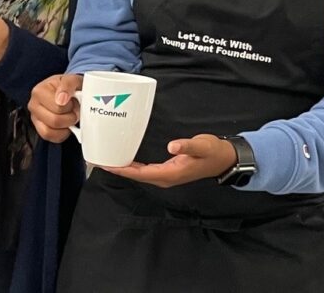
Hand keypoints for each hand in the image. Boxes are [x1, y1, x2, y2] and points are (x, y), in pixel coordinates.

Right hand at [28, 73, 82, 142]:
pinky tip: (65, 125)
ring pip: (50, 131)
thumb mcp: (72, 80)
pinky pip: (50, 137)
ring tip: (69, 117)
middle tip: (74, 110)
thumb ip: (68, 85)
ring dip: (65, 126)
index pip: (58, 107)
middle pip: (54, 121)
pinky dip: (61, 134)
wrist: (69, 92)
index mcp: (39, 91)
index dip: (71, 106)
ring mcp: (35, 118)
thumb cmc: (69, 87)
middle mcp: (33, 105)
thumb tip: (61, 99)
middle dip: (70, 117)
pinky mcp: (39, 129)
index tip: (73, 101)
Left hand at [102, 134, 237, 187]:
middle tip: (99, 161)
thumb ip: (188, 146)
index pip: (141, 174)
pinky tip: (124, 160)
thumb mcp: (202, 146)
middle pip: (136, 176)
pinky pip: (145, 171)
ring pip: (139, 174)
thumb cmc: (213, 152)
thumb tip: (172, 146)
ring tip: (107, 160)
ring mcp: (166, 176)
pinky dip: (132, 166)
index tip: (107, 165)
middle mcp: (165, 178)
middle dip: (118, 170)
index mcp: (170, 174)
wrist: (224, 159)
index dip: (123, 170)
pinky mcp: (167, 171)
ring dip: (123, 169)